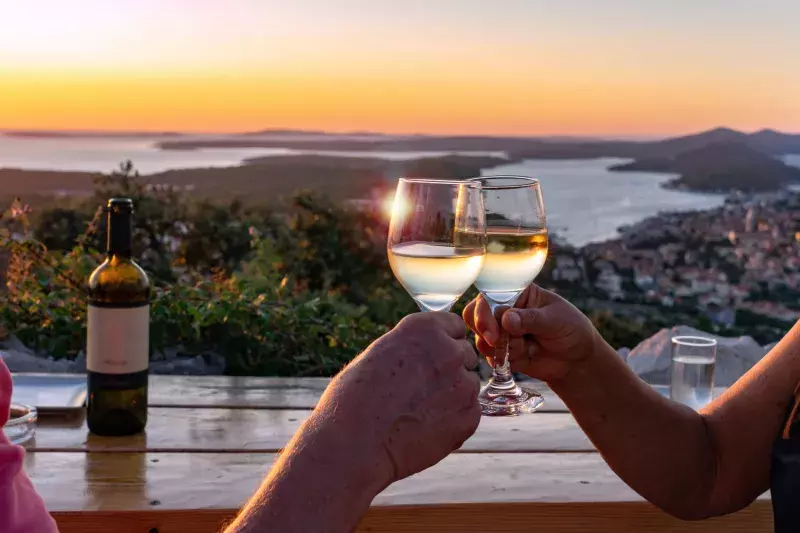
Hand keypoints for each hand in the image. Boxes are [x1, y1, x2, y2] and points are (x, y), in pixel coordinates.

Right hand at [316, 312, 480, 484]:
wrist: (356, 442)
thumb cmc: (356, 398)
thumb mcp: (382, 353)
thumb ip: (414, 347)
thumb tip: (429, 352)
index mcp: (424, 329)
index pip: (454, 325)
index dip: (443, 342)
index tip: (431, 358)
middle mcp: (449, 350)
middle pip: (464, 353)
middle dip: (450, 368)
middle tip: (423, 389)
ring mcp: (463, 384)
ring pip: (469, 384)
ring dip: (453, 394)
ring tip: (421, 412)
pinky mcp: (469, 416)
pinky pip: (469, 412)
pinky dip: (454, 420)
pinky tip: (426, 428)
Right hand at [463, 284, 598, 382]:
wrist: (577, 361)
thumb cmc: (571, 330)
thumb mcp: (556, 320)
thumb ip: (531, 319)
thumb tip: (506, 319)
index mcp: (516, 292)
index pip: (489, 295)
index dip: (483, 310)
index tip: (491, 329)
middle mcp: (503, 309)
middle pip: (474, 314)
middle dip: (484, 329)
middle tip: (496, 341)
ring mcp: (500, 331)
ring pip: (481, 337)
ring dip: (498, 347)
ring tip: (523, 348)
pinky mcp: (500, 351)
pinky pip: (490, 355)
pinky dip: (502, 359)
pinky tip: (523, 357)